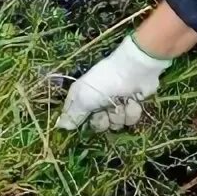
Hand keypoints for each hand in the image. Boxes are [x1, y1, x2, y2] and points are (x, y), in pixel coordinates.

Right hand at [57, 35, 171, 131]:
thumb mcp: (83, 97)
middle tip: (105, 112)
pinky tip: (133, 101)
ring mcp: (116, 103)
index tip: (83, 122)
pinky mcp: (132, 104)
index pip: (76, 118)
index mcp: (83, 96)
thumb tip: (61, 126)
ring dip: (119, 116)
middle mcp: (98, 101)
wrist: (135, 70)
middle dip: (103, 121)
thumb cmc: (104, 81)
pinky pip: (130, 119)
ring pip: (115, 124)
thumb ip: (72, 115)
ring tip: (122, 103)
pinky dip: (131, 111)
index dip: (80, 123)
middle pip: (97, 125)